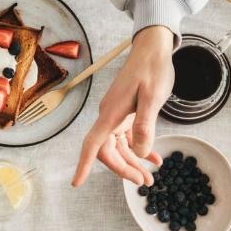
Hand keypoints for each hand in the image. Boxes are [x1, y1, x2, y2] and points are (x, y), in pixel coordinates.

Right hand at [72, 26, 172, 186]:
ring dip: (133, 162)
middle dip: (124, 169)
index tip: (77, 182)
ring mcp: (117, 115)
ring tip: (150, 177)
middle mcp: (110, 116)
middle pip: (108, 151)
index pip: (92, 144)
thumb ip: (145, 125)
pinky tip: (153, 158)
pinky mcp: (126, 113)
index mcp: (111, 113)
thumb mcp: (153, 97)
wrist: (153, 48)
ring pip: (120, 147)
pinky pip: (129, 138)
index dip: (84, 164)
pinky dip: (140, 149)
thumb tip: (139, 152)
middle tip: (144, 182)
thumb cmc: (152, 68)